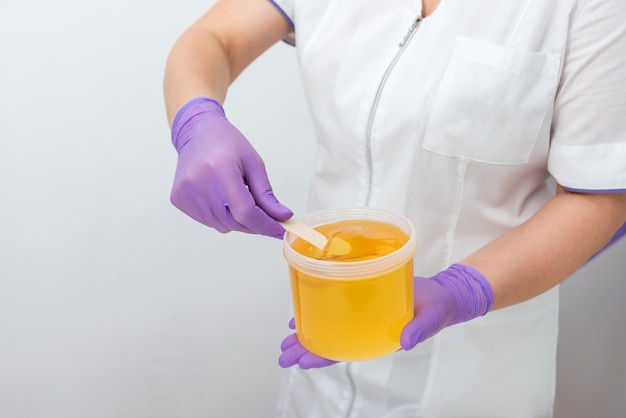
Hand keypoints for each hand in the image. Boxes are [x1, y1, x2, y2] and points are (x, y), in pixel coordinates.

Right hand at [170, 97, 291, 236]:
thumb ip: (266, 195)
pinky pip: (207, 222)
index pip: (245, 211)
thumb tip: (282, 217)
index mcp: (221, 169)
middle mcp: (199, 182)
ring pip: (222, 226)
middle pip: (234, 222)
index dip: (265, 225)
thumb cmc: (227, 144)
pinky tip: (221, 198)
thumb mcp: (254, 164)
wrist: (197, 132)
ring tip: (237, 198)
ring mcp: (186, 192)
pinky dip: (220, 217)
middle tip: (264, 216)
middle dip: (254, 224)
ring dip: (236, 221)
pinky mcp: (178, 199)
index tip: (279, 230)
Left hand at [278, 264, 493, 367]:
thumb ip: (419, 330)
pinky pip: (337, 309)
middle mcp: (365, 331)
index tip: (301, 362)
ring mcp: (362, 318)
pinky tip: (304, 314)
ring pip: (330, 328)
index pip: (345, 352)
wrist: (443, 294)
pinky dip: (319, 312)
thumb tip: (405, 342)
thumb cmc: (436, 309)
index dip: (322, 358)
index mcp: (376, 339)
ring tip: (286, 339)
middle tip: (283, 354)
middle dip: (305, 349)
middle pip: (330, 343)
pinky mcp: (362, 301)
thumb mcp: (431, 319)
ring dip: (307, 334)